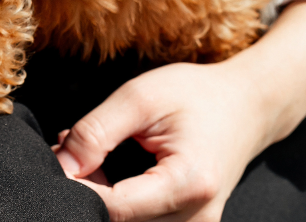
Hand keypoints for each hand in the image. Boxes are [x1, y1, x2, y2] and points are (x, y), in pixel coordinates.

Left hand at [53, 61, 262, 220]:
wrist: (246, 106)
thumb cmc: (196, 95)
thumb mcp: (139, 98)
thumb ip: (96, 132)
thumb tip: (61, 164)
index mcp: (188, 184)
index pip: (114, 208)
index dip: (76, 185)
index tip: (59, 154)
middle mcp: (197, 218)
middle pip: (118, 220)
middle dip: (84, 187)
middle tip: (71, 146)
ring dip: (99, 194)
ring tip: (92, 152)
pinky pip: (141, 220)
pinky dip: (117, 199)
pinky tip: (107, 168)